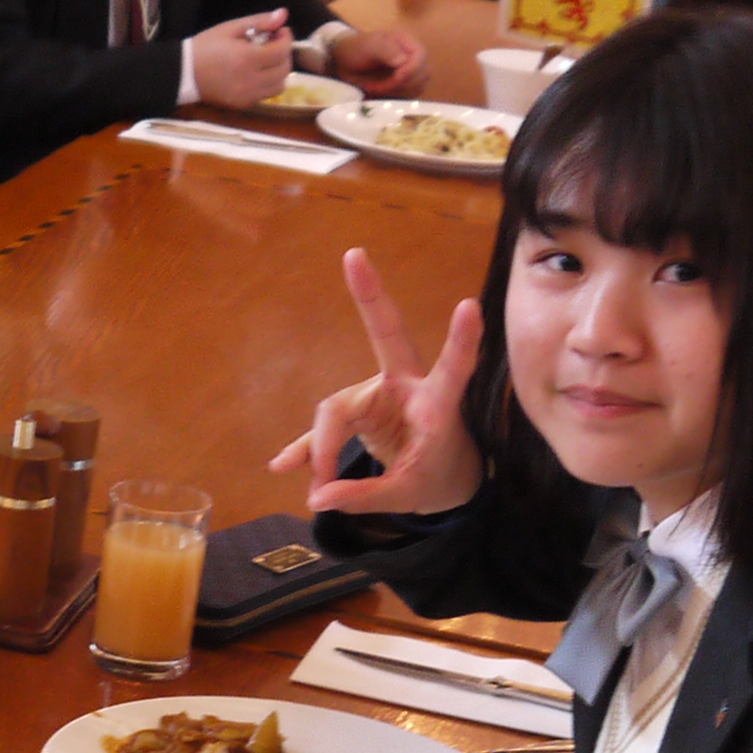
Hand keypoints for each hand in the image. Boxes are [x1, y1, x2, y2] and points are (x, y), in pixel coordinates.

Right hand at [188, 11, 294, 109]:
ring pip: (280, 85)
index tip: (281, 31)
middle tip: (274, 43)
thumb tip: (284, 14)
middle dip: (284, 53)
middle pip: (284, 68)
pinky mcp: (243, 104)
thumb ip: (260, 21)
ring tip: (268, 59)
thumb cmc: (205, 46)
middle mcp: (251, 80)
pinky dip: (269, 83)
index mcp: (247, 58)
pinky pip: (267, 95)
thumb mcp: (231, 28)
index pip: (282, 50)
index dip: (287, 38)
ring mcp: (248, 95)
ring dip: (279, 70)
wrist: (183, 72)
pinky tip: (257, 72)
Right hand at [270, 246, 485, 515]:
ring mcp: (378, 393)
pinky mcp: (357, 410)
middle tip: (355, 255)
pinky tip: (283, 466)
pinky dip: (307, 449)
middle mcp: (405, 386)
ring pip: (336, 411)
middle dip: (370, 296)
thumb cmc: (438, 478)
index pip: (454, 369)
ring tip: (318, 494)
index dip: (461, 340)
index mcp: (437, 405)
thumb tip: (318, 498)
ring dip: (323, 452)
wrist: (443, 480)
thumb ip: (365, 495)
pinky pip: (325, 428)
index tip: (469, 305)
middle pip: (385, 335)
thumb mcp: (408, 494)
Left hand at [330, 27, 428, 97]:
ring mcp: (411, 72)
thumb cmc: (357, 49)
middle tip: (384, 86)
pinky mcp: (405, 86)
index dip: (411, 70)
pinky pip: (411, 95)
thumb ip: (386, 50)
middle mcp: (413, 57)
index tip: (396, 78)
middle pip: (424, 74)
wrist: (346, 62)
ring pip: (419, 86)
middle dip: (405, 83)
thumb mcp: (369, 45)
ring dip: (401, 92)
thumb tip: (403, 61)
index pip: (421, 57)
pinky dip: (399, 97)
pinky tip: (384, 93)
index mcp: (407, 42)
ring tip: (380, 88)